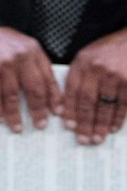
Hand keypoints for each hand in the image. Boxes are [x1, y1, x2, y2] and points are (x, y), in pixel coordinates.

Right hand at [0, 26, 59, 131]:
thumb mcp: (22, 46)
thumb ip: (34, 64)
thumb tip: (46, 91)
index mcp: (33, 51)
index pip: (48, 78)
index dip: (54, 98)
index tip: (56, 112)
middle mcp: (20, 57)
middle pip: (33, 89)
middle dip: (38, 110)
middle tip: (40, 124)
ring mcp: (2, 64)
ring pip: (12, 95)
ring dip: (14, 114)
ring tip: (17, 126)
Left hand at [64, 27, 126, 143]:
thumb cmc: (108, 50)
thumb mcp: (88, 56)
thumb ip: (79, 76)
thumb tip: (68, 104)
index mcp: (83, 62)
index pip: (73, 90)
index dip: (70, 110)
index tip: (68, 126)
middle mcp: (97, 69)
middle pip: (88, 101)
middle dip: (85, 122)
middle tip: (83, 139)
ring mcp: (116, 76)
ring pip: (106, 106)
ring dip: (101, 125)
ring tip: (97, 138)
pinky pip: (123, 104)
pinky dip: (118, 118)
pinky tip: (114, 129)